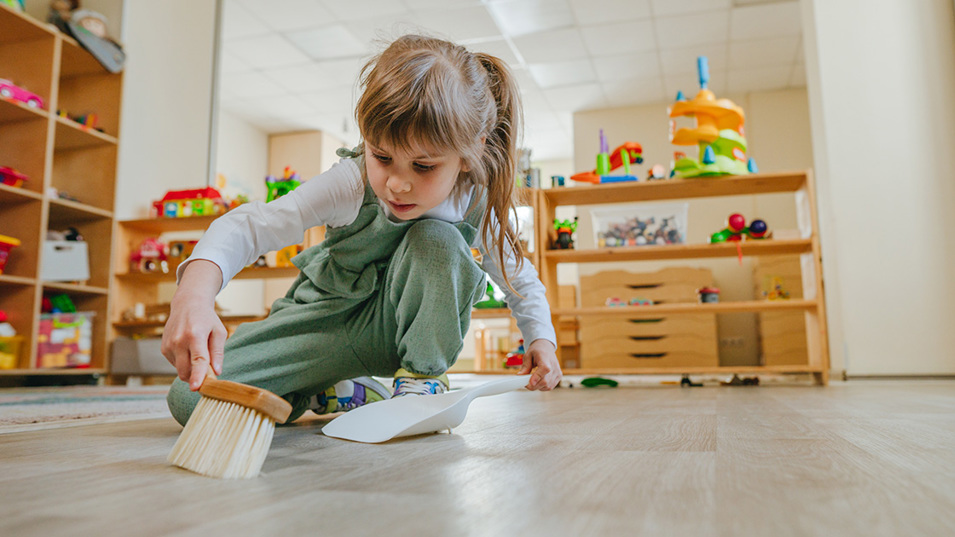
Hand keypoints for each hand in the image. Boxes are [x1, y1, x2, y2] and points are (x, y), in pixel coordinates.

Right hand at [160, 260, 226, 390]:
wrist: (187, 304)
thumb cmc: (207, 319)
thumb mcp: (219, 332)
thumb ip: (218, 352)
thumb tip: (217, 371)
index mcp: (195, 335)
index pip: (197, 360)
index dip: (197, 376)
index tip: (196, 388)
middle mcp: (179, 341)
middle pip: (186, 370)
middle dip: (196, 377)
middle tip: (208, 371)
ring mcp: (169, 345)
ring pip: (180, 370)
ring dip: (191, 368)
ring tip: (198, 351)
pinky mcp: (163, 349)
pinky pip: (175, 365)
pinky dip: (184, 362)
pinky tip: (188, 349)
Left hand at [518, 339, 561, 390]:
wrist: (546, 346)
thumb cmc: (537, 350)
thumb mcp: (528, 355)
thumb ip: (525, 367)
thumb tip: (520, 376)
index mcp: (546, 358)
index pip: (544, 369)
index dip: (537, 377)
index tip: (528, 383)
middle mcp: (554, 365)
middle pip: (545, 381)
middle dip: (533, 385)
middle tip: (525, 384)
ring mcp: (558, 372)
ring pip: (547, 386)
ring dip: (538, 387)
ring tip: (532, 381)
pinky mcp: (559, 376)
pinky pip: (550, 387)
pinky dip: (543, 387)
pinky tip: (539, 381)